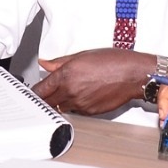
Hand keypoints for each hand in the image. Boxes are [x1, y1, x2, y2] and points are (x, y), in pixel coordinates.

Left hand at [33, 49, 153, 114]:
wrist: (133, 74)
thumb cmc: (113, 61)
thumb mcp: (82, 55)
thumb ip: (59, 62)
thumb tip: (45, 64)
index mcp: (66, 75)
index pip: (40, 90)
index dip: (35, 92)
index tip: (34, 92)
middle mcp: (71, 91)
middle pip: (47, 103)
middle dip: (44, 100)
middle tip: (46, 95)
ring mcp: (80, 104)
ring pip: (60, 108)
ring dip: (59, 103)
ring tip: (68, 93)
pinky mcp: (90, 112)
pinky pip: (75, 111)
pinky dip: (75, 106)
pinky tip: (82, 96)